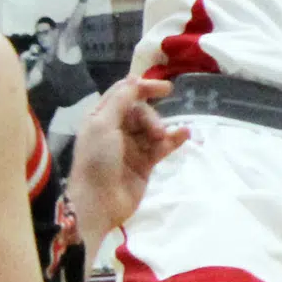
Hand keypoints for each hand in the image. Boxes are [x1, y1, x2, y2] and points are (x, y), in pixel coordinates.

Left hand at [68, 77, 189, 244]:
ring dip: (162, 129)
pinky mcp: (145, 164)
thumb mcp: (103, 124)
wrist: (98, 203)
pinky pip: (161, 146)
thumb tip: (134, 79)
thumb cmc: (96, 160)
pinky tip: (184, 134)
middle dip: (151, 117)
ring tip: (163, 139)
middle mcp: (116, 129)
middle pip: (141, 111)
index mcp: (101, 117)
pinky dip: (173, 139)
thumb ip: (121, 100)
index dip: (144, 87)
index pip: (125, 93)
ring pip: (152, 128)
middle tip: (155, 132)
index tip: (166, 88)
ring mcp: (131, 147)